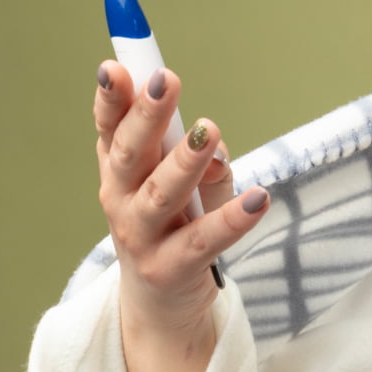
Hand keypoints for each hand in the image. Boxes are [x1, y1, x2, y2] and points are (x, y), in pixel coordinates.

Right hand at [94, 61, 268, 337]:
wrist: (160, 305)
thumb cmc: (174, 226)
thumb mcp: (177, 185)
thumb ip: (192, 158)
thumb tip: (209, 141)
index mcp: (120, 171)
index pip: (111, 128)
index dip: (111, 97)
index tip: (116, 65)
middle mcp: (121, 201)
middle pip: (130, 154)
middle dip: (145, 115)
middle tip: (165, 79)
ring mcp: (141, 238)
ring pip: (160, 196)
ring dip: (184, 161)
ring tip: (209, 130)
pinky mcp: (171, 269)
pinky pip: (204, 241)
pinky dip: (232, 219)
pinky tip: (260, 198)